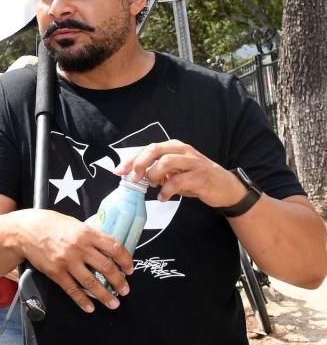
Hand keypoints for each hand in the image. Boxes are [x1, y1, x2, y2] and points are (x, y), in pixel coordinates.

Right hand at [15, 209, 132, 312]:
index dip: (125, 260)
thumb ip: (88, 235)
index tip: (129, 269)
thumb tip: (105, 247)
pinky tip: (90, 307)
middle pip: (106, 267)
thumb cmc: (48, 223)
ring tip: (114, 303)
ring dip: (105, 295)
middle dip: (119, 281)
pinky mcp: (55, 272)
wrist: (23, 231)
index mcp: (86, 232)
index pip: (114, 247)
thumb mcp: (72, 223)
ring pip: (91, 282)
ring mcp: (67, 261)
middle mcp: (79, 247)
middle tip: (125, 290)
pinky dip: (83, 300)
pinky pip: (72, 289)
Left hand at [115, 140, 245, 207]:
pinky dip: (167, 190)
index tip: (119, 171)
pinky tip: (164, 197)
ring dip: (154, 175)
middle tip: (134, 178)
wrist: (225, 188)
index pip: (147, 148)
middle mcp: (182, 150)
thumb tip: (135, 176)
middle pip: (155, 150)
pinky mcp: (201, 176)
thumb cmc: (195, 178)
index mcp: (173, 147)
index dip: (131, 159)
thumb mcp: (174, 172)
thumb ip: (156, 171)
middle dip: (139, 163)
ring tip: (154, 186)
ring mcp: (193, 162)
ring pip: (166, 162)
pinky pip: (178, 181)